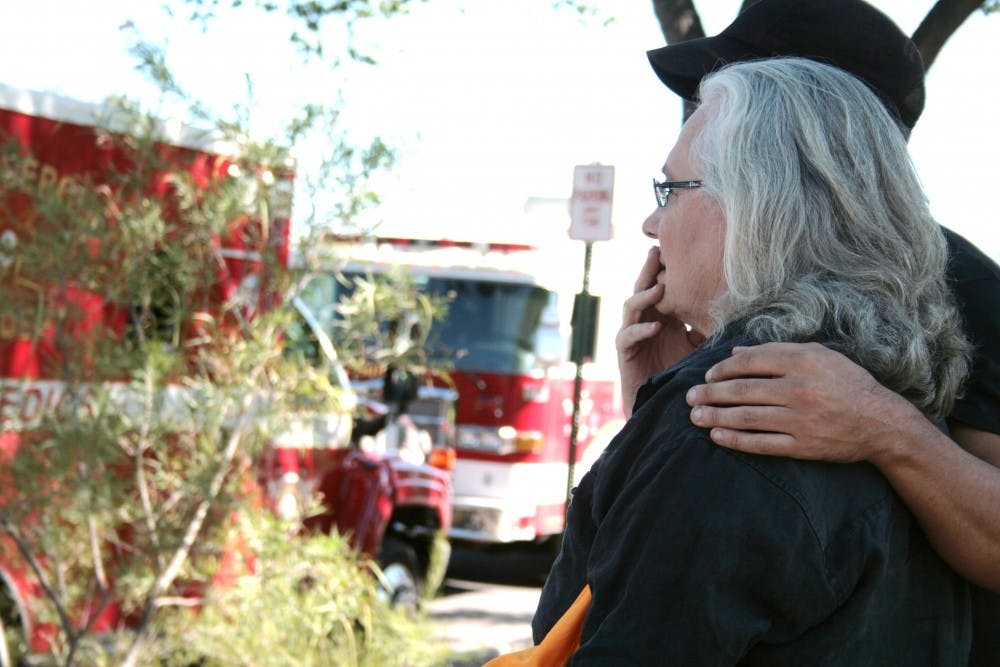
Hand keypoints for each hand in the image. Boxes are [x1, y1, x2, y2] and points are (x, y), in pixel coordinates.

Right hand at [616, 247, 703, 415]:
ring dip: (644, 296)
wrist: (661, 405)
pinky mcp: (624, 352)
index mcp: (663, 316)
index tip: (680, 251)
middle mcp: (646, 321)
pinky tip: (654, 327)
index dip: (666, 270)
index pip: (662, 287)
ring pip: (631, 307)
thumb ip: (706, 329)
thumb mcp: (699, 347)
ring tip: (658, 287)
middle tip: (657, 251)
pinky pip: (627, 336)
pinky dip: (640, 330)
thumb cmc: (680, 375)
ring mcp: (632, 334)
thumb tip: (732, 312)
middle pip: (644, 288)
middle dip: (648, 270)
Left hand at [685, 342, 923, 461]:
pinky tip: (717, 436)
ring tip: (695, 417)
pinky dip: (736, 441)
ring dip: (716, 417)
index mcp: (803, 362)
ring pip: (747, 417)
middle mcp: (800, 389)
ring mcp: (801, 420)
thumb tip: (736, 352)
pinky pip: (762, 444)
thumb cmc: (848, 384)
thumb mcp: (820, 356)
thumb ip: (778, 351)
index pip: (751, 362)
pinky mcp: (803, 446)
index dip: (723, 368)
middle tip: (689, 397)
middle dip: (710, 394)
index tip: (708, 375)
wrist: (882, 423)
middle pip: (743, 390)